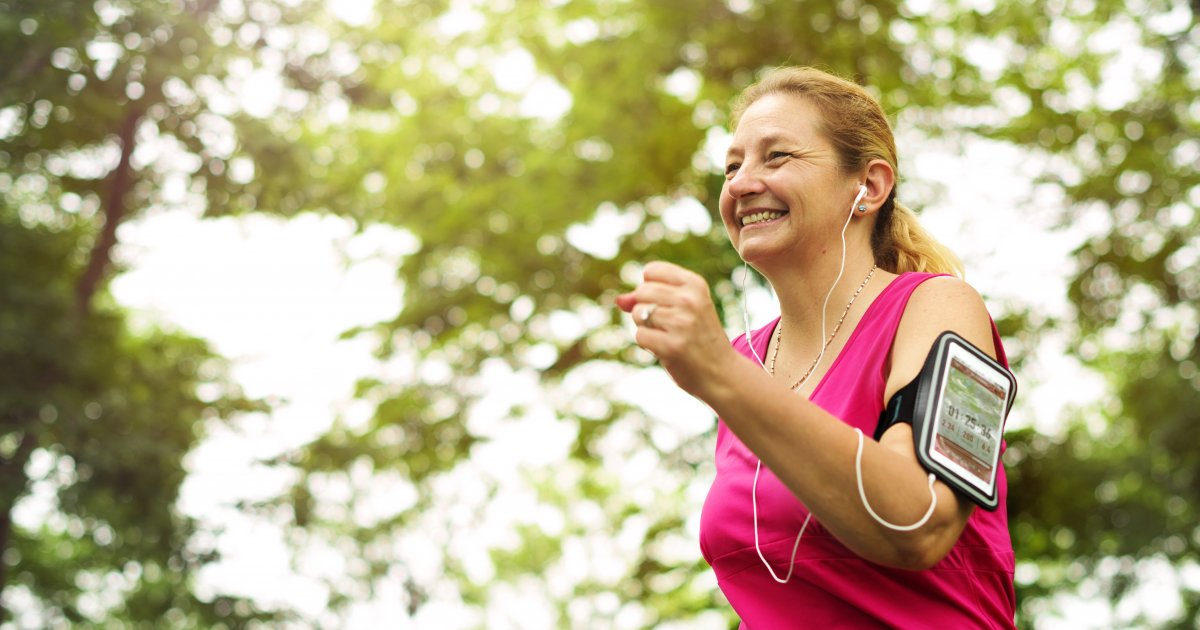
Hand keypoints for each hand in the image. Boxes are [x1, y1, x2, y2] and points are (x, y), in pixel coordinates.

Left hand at [616, 261, 735, 396]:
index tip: (664, 303)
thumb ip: (650, 298)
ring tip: (667, 336)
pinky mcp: (671, 346)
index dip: (648, 288)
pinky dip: (647, 344)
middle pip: (641, 291)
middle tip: (666, 324)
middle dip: (644, 308)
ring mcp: (681, 323)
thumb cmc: (698, 337)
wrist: (721, 372)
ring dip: (645, 327)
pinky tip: (665, 349)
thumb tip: (619, 300)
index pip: (652, 270)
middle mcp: (690, 300)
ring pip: (638, 313)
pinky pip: (640, 336)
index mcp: (695, 284)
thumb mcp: (683, 309)